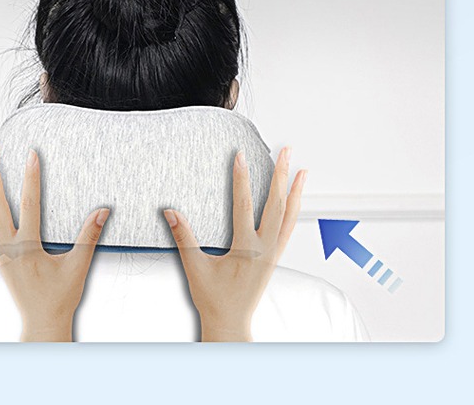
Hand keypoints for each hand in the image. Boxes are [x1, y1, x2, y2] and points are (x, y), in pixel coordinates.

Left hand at [0, 146, 109, 341]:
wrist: (42, 322)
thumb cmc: (59, 298)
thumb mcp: (78, 266)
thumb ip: (89, 236)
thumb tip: (100, 212)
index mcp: (27, 248)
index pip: (29, 204)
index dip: (31, 177)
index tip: (32, 154)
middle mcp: (8, 248)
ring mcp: (0, 253)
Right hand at [163, 147, 306, 341]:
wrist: (230, 322)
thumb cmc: (213, 299)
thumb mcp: (194, 267)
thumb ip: (184, 237)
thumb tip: (171, 212)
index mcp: (247, 249)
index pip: (244, 205)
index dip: (241, 178)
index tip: (240, 156)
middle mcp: (265, 249)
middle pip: (277, 205)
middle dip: (282, 175)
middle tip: (287, 151)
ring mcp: (273, 253)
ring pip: (290, 217)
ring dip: (295, 192)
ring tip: (302, 171)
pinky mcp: (274, 257)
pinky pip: (289, 229)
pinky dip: (294, 211)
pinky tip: (294, 201)